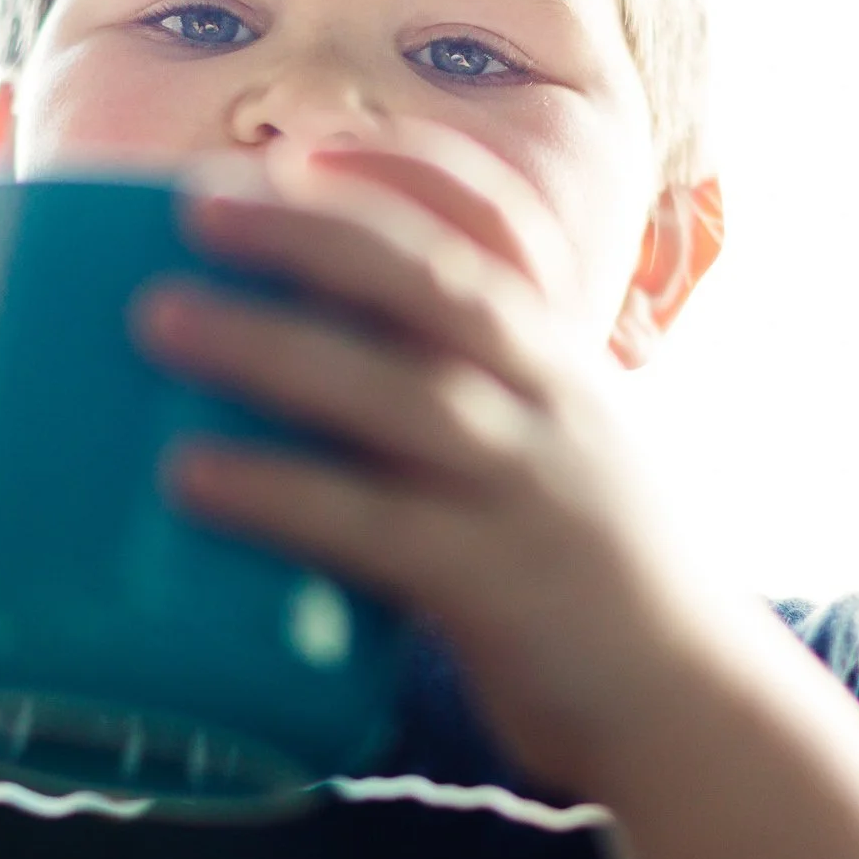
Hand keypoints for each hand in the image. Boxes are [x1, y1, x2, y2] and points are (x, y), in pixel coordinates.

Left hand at [133, 126, 730, 794]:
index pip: (505, 228)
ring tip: (162, 318)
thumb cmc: (605, 587)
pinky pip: (373, 527)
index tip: (307, 146)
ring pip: (399, 391)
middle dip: (317, 228)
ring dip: (275, 345)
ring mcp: (528, 491)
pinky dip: (281, 492)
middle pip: (434, 282)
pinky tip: (193, 476)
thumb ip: (483, 411)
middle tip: (200, 206)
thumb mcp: (566, 460)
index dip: (408, 173)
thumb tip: (331, 380)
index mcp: (566, 363)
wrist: (696, 712)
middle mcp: (554, 404)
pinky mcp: (495, 586)